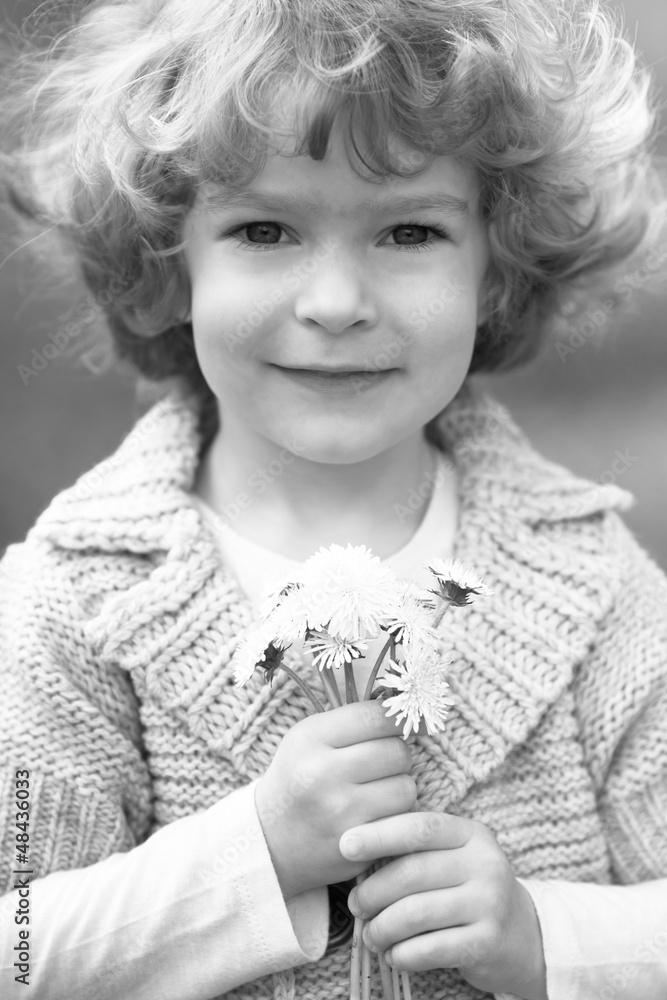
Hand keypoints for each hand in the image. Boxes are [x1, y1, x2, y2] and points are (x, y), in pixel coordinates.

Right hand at [254, 699, 416, 899]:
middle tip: (386, 761)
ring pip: (405, 787)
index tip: (409, 721)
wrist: (269, 840)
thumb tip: (407, 707)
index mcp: (310, 738)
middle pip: (396, 751)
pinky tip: (378, 814)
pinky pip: (400, 821)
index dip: (400, 717)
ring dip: (400, 787)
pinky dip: (396, 817)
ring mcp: (339, 811)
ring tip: (381, 789)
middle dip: (399, 754)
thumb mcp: (309, 738)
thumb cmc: (298, 778)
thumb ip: (351, 720)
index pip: (374, 716)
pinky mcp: (355, 843)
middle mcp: (322, 773)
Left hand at [340, 812, 547, 999]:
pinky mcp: (488, 941)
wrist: (521, 934)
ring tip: (371, 935)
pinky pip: (431, 948)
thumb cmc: (466, 889)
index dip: (378, 835)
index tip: (345, 845)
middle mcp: (485, 863)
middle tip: (356, 905)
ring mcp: (490, 903)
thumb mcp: (451, 857)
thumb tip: (353, 853)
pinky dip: (403, 954)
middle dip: (374, 891)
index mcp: (470, 834)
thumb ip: (414, 850)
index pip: (418, 828)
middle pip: (412, 873)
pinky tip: (393, 954)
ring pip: (417, 913)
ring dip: (383, 927)